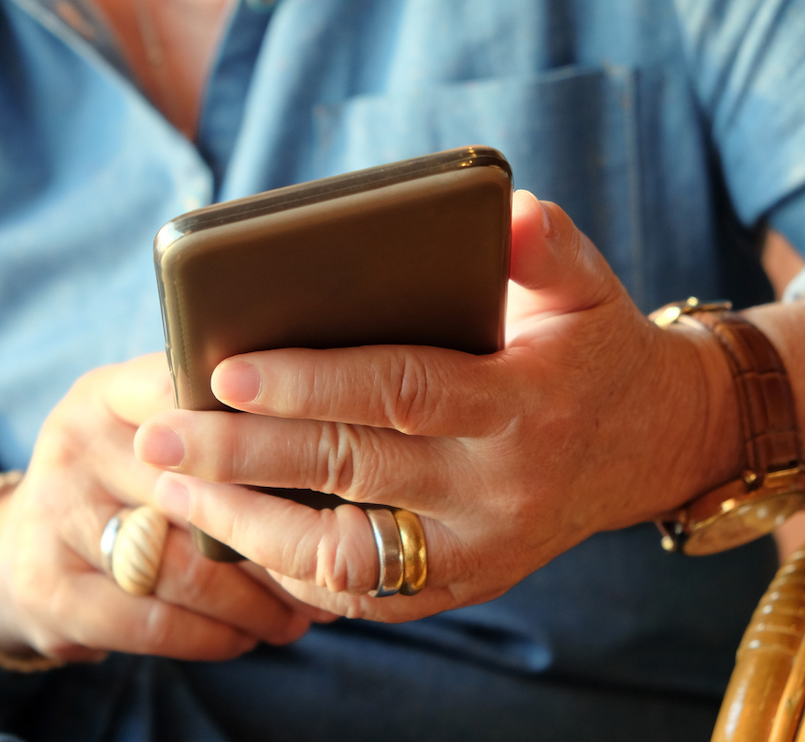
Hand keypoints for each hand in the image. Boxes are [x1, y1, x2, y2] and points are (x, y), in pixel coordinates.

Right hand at [0, 354, 314, 661]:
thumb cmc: (118, 482)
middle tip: (336, 558)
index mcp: (106, 395)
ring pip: (187, 568)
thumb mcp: (140, 429)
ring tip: (305, 613)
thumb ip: (213, 421)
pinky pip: (156, 623)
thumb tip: (330, 431)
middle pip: (200, 491)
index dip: (259, 425)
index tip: (325, 454)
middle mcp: (75, 447)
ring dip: (259, 601)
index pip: (186, 395)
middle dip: (280, 534)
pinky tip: (249, 636)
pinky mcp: (51, 592)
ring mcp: (56, 520)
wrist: (15, 552)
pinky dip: (216, 636)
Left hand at [135, 191, 738, 620]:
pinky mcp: (463, 583)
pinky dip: (291, 573)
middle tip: (157, 438)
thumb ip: (547, 246)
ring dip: (249, 530)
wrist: (647, 445)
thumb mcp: (589, 286)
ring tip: (172, 494)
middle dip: (243, 457)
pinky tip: (232, 536)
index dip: (310, 381)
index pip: (400, 390)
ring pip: (346, 558)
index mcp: (522, 402)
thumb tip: (506, 210)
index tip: (223, 371)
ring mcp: (479, 549)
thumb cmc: (593, 352)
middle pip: (352, 472)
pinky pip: (364, 595)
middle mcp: (499, 488)